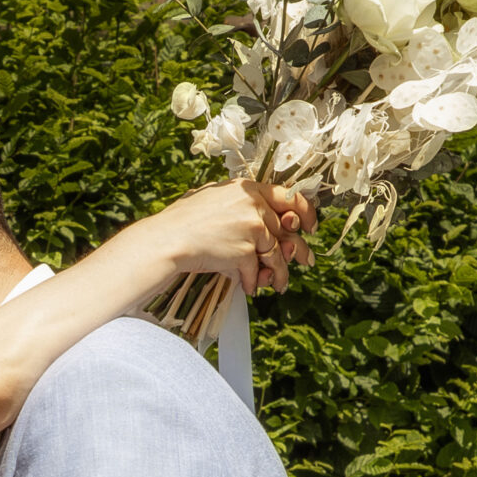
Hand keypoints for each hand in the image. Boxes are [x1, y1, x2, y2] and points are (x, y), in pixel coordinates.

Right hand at [130, 179, 316, 293]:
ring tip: (278, 284)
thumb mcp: (215, 199)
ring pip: (276, 254)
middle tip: (305, 260)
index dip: (305, 212)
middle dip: (297, 249)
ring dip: (278, 273)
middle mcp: (253, 205)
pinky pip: (257, 271)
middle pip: (287, 229)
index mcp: (247, 188)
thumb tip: (265, 221)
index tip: (309, 226)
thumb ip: (242, 205)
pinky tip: (249, 288)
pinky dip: (253, 282)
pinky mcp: (245, 250)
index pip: (289, 196)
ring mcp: (251, 227)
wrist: (167, 240)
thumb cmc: (184, 222)